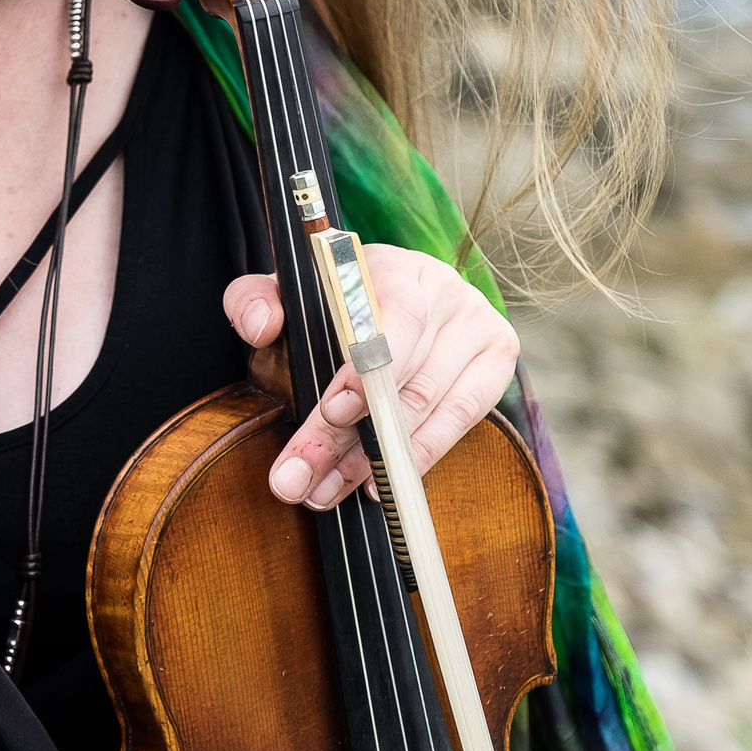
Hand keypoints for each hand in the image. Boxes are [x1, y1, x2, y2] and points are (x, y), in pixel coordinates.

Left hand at [222, 245, 519, 510]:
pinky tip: (381, 480)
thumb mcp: (285, 295)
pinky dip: (421, 455)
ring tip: (328, 487)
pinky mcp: (495, 362)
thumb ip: (255, 301)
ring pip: (432, 403)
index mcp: (390, 263)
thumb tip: (260, 326)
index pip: (390, 315)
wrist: (385, 298)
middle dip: (351, 435)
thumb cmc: (331, 303)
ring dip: (379, 457)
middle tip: (305, 476)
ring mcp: (476, 324)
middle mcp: (442, 287)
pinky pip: (462, 420)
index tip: (332, 411)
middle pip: (404, 373)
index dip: (366, 368)